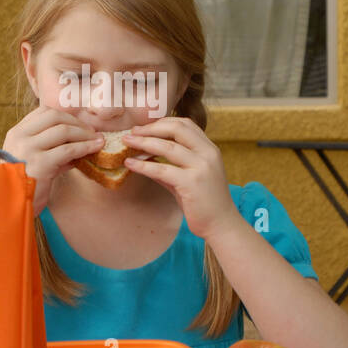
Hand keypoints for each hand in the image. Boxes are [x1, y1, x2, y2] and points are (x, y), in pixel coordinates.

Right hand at [1, 106, 104, 214]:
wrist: (10, 205)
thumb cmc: (23, 185)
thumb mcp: (33, 161)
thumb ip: (52, 149)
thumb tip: (80, 144)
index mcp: (16, 133)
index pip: (43, 112)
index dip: (65, 116)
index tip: (79, 125)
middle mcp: (21, 137)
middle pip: (55, 117)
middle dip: (77, 123)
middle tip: (92, 132)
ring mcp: (29, 149)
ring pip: (63, 130)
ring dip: (84, 134)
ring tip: (98, 140)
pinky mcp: (40, 163)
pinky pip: (68, 149)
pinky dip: (85, 147)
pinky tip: (94, 149)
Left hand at [121, 117, 240, 240]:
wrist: (221, 225)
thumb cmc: (204, 202)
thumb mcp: (189, 177)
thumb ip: (170, 165)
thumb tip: (145, 157)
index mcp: (209, 149)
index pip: (185, 124)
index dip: (162, 122)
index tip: (144, 127)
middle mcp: (208, 153)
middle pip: (177, 128)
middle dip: (151, 128)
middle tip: (132, 132)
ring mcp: (201, 167)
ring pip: (167, 147)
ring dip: (143, 143)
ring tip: (126, 143)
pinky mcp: (192, 183)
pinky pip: (162, 169)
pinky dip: (143, 165)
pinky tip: (130, 164)